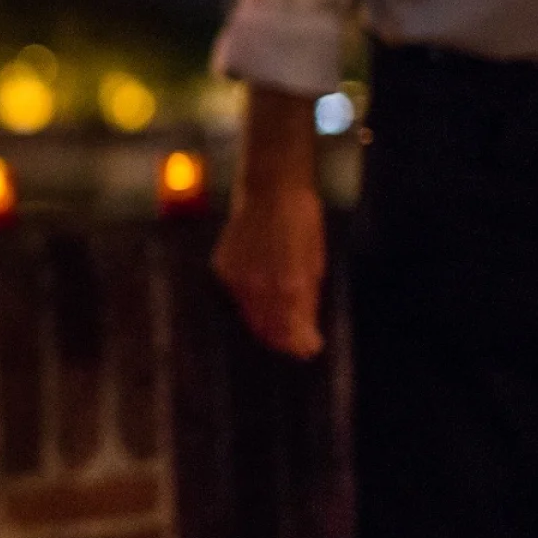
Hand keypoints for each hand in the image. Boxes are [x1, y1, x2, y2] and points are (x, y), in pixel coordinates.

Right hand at [214, 185, 326, 358]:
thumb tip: (310, 334)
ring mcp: (237, 278)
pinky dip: (250, 300)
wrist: (270, 188)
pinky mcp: (223, 268)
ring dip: (267, 323)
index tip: (310, 349)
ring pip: (251, 316)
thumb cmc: (301, 221)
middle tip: (298, 343)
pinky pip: (237, 296)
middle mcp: (259, 286)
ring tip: (282, 320)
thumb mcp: (314, 263)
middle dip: (284, 340)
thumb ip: (308, 301)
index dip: (301, 345)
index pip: (291, 333)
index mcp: (289, 286)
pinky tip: (262, 291)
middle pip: (269, 330)